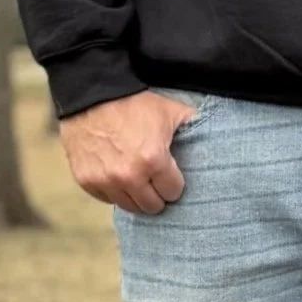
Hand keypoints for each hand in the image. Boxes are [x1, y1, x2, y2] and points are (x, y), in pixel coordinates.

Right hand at [59, 90, 196, 213]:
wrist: (91, 94)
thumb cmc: (134, 102)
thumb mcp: (170, 110)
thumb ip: (194, 126)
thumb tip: (215, 135)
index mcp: (153, 160)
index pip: (173, 192)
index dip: (174, 183)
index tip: (171, 175)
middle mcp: (129, 176)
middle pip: (152, 206)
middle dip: (157, 194)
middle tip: (155, 180)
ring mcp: (105, 181)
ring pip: (129, 207)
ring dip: (136, 196)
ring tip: (138, 180)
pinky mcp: (86, 181)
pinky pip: (107, 199)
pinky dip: (114, 191)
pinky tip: (118, 176)